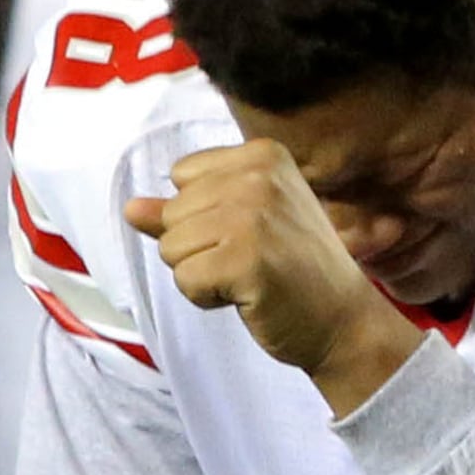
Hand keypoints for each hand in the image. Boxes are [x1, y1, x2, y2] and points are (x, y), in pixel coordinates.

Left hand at [130, 138, 422, 414]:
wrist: (344, 320)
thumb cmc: (293, 271)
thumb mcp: (242, 225)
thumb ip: (185, 212)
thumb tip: (131, 208)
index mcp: (262, 154)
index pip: (182, 176)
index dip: (203, 215)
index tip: (252, 234)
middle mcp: (259, 175)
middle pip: (172, 214)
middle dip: (200, 248)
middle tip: (253, 260)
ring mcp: (254, 215)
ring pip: (171, 248)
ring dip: (203, 274)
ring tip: (250, 277)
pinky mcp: (246, 258)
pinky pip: (184, 280)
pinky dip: (208, 298)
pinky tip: (249, 296)